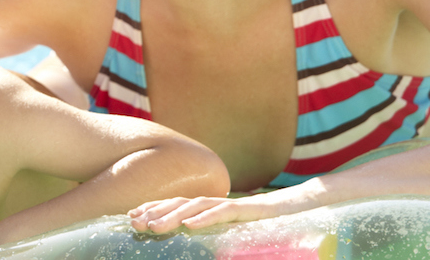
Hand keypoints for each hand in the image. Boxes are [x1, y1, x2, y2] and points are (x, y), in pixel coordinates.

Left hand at [128, 187, 319, 231]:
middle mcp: (220, 201)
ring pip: (197, 206)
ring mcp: (234, 204)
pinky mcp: (251, 210)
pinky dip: (206, 218)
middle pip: (180, 203)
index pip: (178, 203)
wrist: (307, 205)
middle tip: (133, 221)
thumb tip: (192, 237)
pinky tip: (189, 225)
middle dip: (155, 211)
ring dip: (172, 215)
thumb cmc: (270, 221)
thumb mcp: (236, 228)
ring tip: (152, 225)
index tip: (131, 215)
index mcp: (213, 205)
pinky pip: (225, 212)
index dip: (154, 207)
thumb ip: (216, 230)